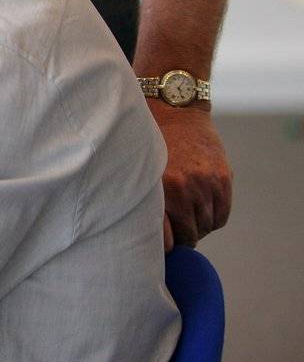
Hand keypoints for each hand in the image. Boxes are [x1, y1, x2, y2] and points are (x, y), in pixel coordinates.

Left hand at [150, 102, 232, 248]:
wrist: (173, 112)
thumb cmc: (148, 147)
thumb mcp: (139, 173)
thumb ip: (145, 204)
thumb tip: (157, 244)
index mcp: (155, 189)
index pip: (165, 238)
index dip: (163, 248)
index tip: (160, 249)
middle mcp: (181, 188)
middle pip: (188, 235)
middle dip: (181, 238)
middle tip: (174, 233)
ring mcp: (204, 183)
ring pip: (205, 227)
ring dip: (197, 228)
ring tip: (186, 217)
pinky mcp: (222, 178)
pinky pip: (221, 217)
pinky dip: (212, 219)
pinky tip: (201, 210)